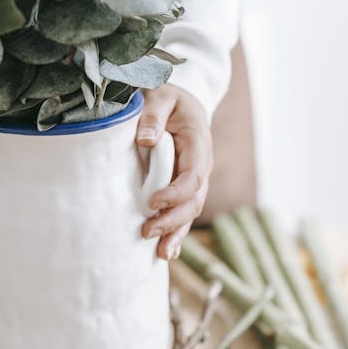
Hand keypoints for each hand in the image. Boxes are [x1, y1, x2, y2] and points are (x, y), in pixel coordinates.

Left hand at [136, 85, 212, 260]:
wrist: (177, 101)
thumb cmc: (166, 97)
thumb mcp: (159, 95)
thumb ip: (153, 115)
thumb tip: (146, 140)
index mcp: (198, 143)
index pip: (193, 175)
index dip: (175, 193)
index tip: (152, 201)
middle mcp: (201, 165)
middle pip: (194, 200)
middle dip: (173, 220)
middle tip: (147, 231)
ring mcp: (195, 179)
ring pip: (191, 211)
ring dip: (176, 233)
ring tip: (160, 253)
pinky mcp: (183, 187)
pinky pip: (183, 212)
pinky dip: (177, 232)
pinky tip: (167, 251)